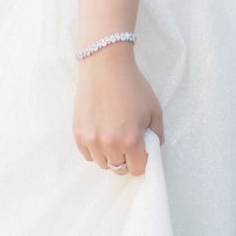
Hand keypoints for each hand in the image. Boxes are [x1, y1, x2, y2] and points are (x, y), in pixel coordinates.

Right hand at [73, 47, 163, 175]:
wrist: (105, 66)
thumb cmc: (132, 85)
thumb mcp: (154, 109)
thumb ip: (157, 134)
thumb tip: (152, 149)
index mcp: (131, 139)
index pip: (137, 169)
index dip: (141, 162)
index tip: (141, 152)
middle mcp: (109, 143)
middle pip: (119, 168)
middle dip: (126, 159)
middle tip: (128, 142)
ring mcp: (91, 139)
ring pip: (102, 163)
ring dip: (110, 155)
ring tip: (113, 136)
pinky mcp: (78, 133)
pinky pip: (88, 154)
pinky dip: (95, 149)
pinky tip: (101, 133)